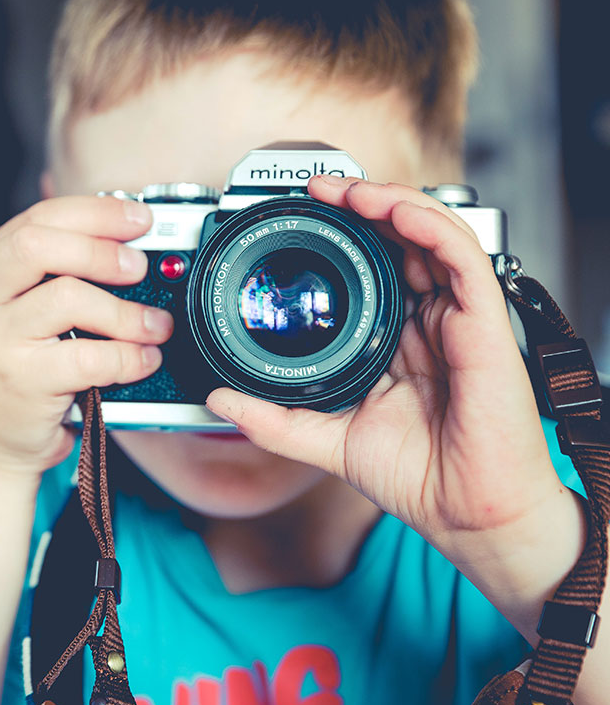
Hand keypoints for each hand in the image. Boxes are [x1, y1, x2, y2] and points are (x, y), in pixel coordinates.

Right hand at [0, 195, 173, 476]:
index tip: (137, 218)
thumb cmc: (13, 375)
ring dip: (125, 310)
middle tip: (139, 267)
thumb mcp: (16, 313)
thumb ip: (53, 275)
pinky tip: (142, 360)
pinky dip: (128, 356)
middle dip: (102, 249)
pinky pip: (88, 356)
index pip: (36, 219)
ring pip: (68, 298)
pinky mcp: (20, 381)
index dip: (94, 212)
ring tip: (153, 325)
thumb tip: (124, 241)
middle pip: (39, 245)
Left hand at [206, 176, 571, 552]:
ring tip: (346, 190)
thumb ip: (273, 419)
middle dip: (361, 203)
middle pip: (402, 238)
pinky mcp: (485, 324)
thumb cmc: (417, 476)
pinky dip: (428, 226)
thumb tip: (219, 399)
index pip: (376, 265)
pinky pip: (462, 258)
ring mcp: (458, 318)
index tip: (302, 214)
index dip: (344, 233)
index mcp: (399, 337)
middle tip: (317, 189)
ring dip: (390, 201)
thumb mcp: (326, 439)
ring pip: (432, 234)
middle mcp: (430, 319)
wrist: (465, 516)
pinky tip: (394, 211)